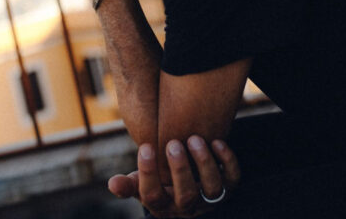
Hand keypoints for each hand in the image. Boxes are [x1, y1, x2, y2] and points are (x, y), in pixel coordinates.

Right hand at [108, 136, 240, 217]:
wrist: (193, 185)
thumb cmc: (163, 181)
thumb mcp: (144, 185)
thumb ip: (130, 184)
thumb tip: (112, 184)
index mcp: (164, 205)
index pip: (153, 196)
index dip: (148, 173)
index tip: (146, 146)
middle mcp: (189, 205)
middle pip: (186, 195)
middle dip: (180, 169)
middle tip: (173, 143)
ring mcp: (211, 197)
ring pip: (212, 187)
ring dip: (203, 162)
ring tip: (193, 139)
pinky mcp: (230, 186)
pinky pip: (233, 177)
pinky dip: (227, 160)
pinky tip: (216, 141)